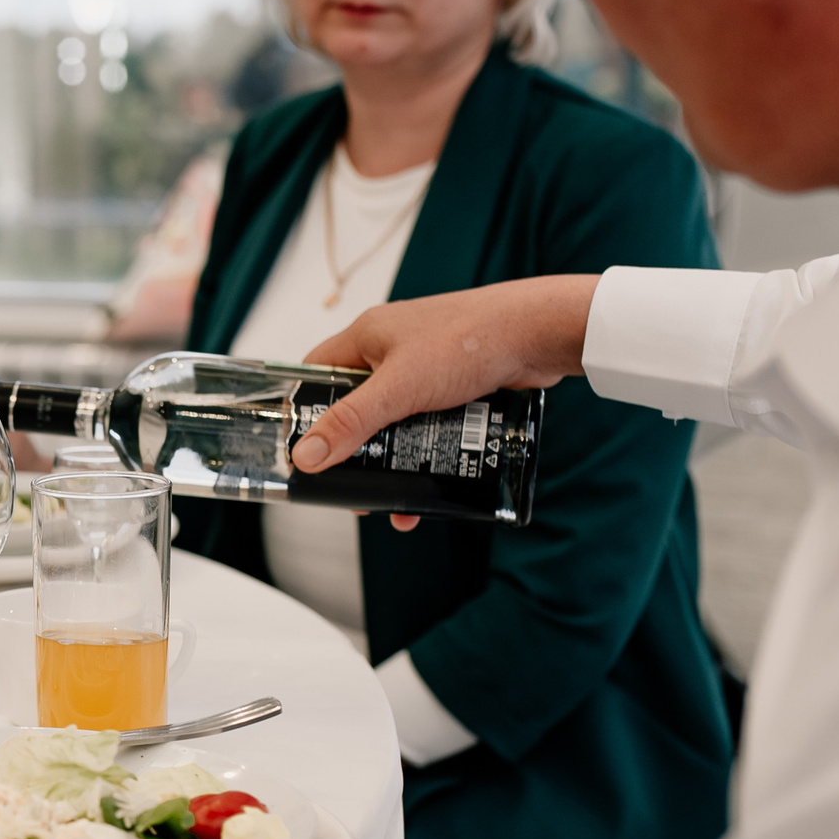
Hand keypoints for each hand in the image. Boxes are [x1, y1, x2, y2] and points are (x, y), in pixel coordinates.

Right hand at [291, 275, 601, 486]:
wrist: (538, 334)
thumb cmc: (469, 340)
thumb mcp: (399, 389)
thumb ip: (351, 422)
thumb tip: (306, 455)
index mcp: (368, 337)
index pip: (316, 373)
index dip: (304, 409)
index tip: (300, 449)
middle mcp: (393, 351)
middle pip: (355, 406)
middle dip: (352, 450)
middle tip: (347, 487)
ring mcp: (426, 370)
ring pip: (394, 424)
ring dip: (391, 463)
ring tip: (389, 503)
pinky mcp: (455, 389)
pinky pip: (427, 428)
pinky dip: (425, 457)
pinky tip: (429, 489)